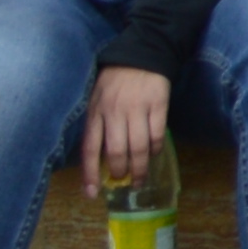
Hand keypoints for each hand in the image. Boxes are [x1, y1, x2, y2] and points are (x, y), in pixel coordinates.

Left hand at [82, 63, 170, 198]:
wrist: (141, 54)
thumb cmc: (114, 81)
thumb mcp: (97, 101)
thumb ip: (97, 126)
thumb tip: (98, 160)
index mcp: (96, 112)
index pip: (90, 149)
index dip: (90, 174)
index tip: (92, 193)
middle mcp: (115, 112)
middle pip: (117, 152)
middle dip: (120, 173)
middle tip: (124, 181)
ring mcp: (137, 108)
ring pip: (139, 148)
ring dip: (140, 168)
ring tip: (140, 178)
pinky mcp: (158, 105)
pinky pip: (157, 135)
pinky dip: (155, 149)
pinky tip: (153, 153)